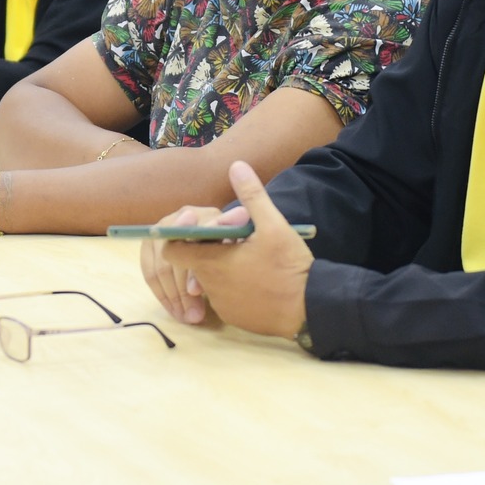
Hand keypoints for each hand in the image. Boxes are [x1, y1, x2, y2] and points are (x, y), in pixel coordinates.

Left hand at [155, 162, 313, 339]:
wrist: (311, 307)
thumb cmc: (288, 265)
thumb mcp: (274, 225)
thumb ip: (251, 196)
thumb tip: (236, 166)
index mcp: (212, 261)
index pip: (172, 249)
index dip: (181, 237)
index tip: (200, 228)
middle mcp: (210, 285)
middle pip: (194, 263)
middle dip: (208, 251)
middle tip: (235, 242)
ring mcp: (221, 305)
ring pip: (210, 282)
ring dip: (222, 270)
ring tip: (250, 261)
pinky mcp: (234, 318)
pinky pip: (225, 299)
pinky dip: (234, 290)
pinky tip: (257, 282)